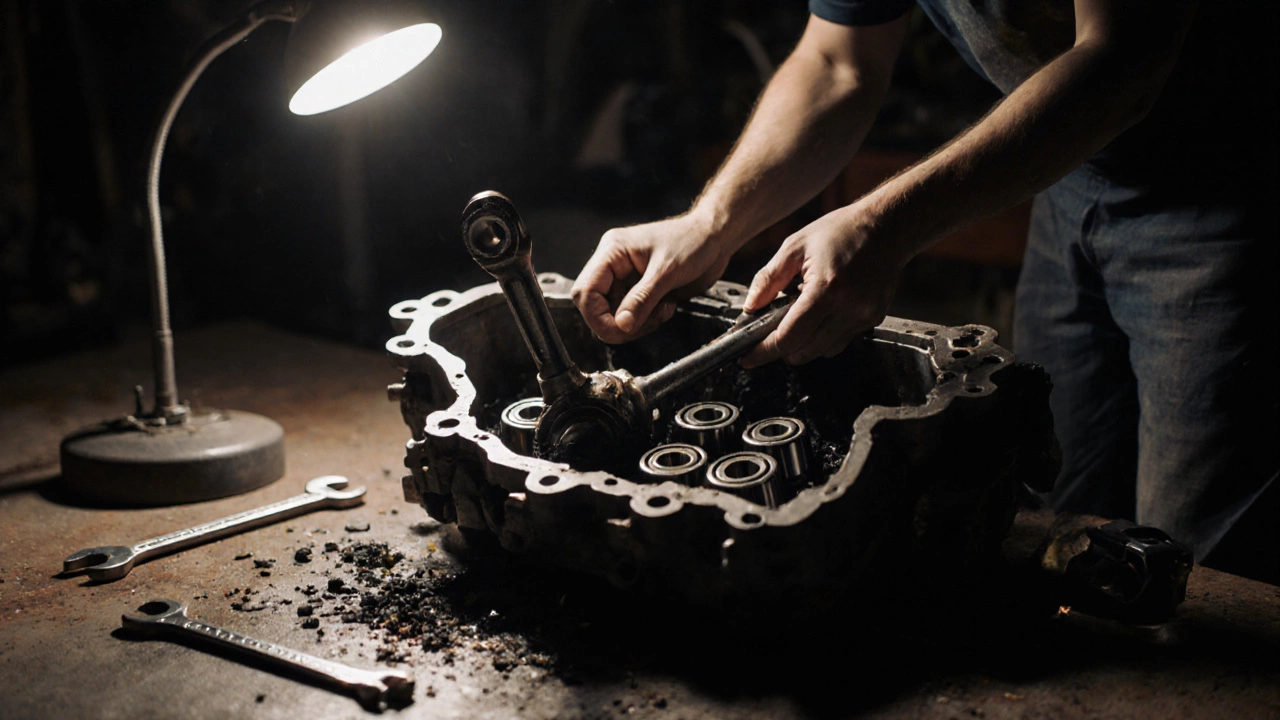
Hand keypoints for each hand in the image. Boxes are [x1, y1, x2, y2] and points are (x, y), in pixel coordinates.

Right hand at [572, 212, 732, 343]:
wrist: (715, 239)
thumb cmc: (694, 241)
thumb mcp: (667, 272)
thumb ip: (642, 300)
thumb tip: (621, 325)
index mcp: (612, 251)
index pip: (585, 291)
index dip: (598, 316)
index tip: (621, 329)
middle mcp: (614, 265)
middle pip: (594, 307)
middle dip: (618, 323)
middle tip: (643, 323)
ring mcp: (626, 279)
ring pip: (614, 315)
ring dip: (637, 323)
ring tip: (660, 310)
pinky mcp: (639, 290)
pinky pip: (631, 316)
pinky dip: (646, 321)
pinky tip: (664, 308)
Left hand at [740, 204, 905, 366]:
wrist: (888, 227)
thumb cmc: (841, 230)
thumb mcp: (795, 246)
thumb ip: (768, 279)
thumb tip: (749, 307)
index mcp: (825, 289)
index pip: (788, 338)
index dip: (763, 352)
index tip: (747, 358)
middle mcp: (848, 308)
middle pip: (803, 352)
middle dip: (780, 350)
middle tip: (766, 337)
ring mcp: (863, 316)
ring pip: (822, 351)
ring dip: (802, 344)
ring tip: (797, 318)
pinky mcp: (873, 319)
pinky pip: (840, 342)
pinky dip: (822, 338)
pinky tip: (819, 316)